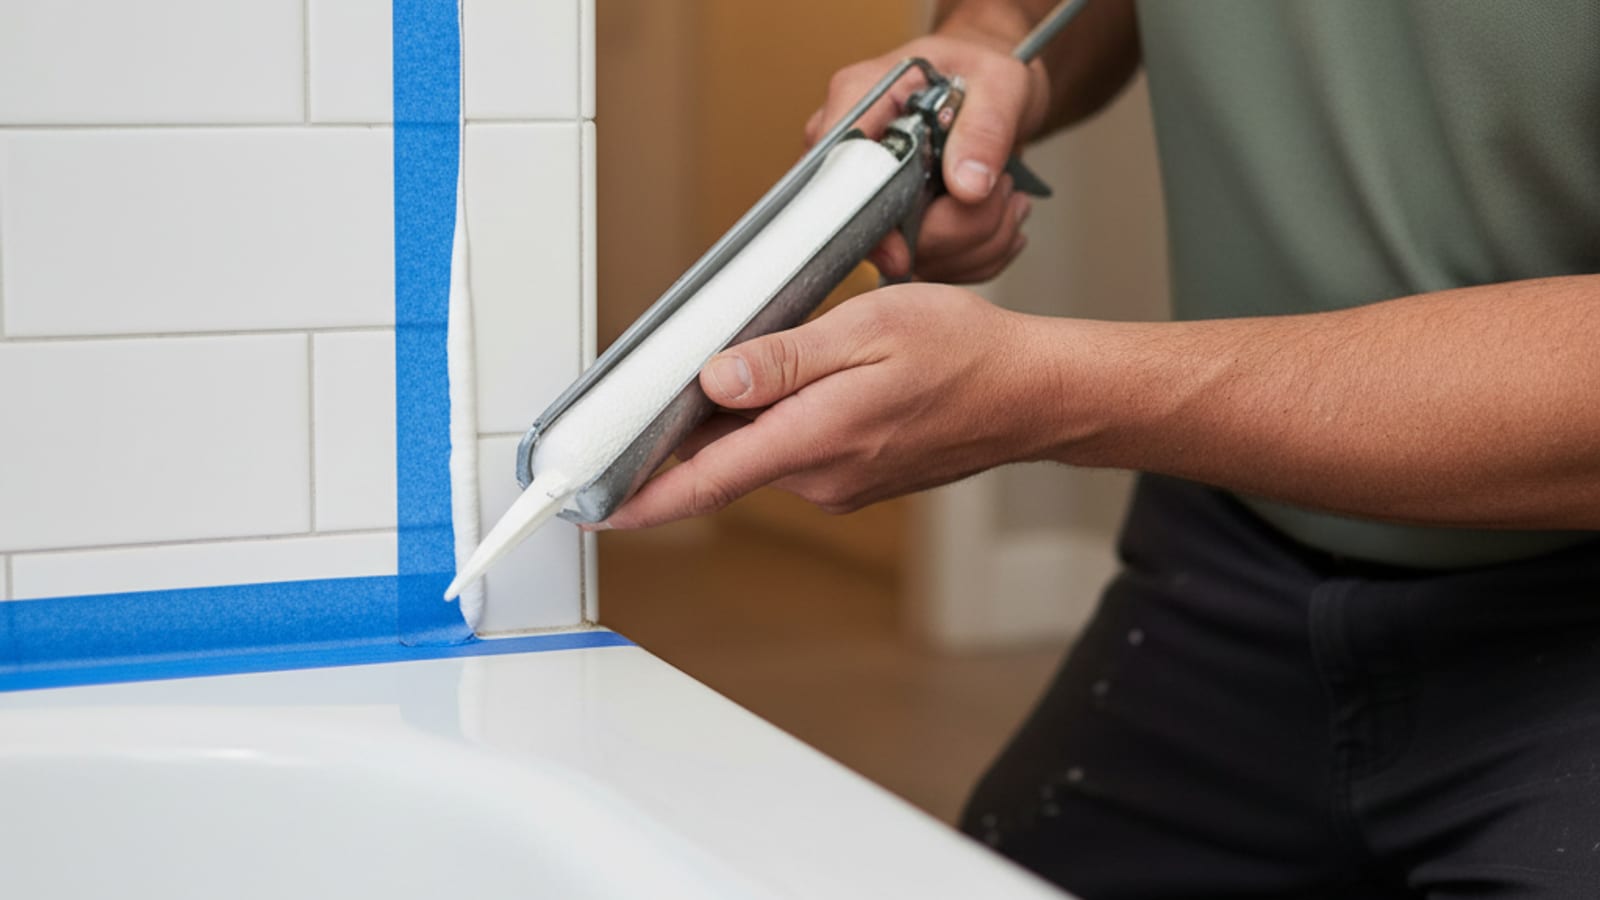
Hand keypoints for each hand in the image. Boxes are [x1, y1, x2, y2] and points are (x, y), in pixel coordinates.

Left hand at [602, 284, 1058, 528]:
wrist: (1030, 395)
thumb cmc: (963, 356)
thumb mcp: (868, 330)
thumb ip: (785, 359)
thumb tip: (715, 379)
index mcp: (815, 439)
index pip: (705, 481)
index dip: (640, 498)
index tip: (592, 507)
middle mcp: (820, 477)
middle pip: (723, 459)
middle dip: (686, 429)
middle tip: (666, 382)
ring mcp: (838, 483)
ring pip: (758, 451)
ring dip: (739, 417)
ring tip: (761, 358)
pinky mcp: (853, 478)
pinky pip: (792, 451)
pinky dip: (776, 422)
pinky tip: (802, 382)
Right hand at [805, 33, 1050, 283]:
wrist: (991, 93)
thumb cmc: (983, 75)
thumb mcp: (1000, 84)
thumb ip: (985, 128)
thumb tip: (966, 185)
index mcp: (859, 101)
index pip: (838, 176)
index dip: (869, 223)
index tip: (904, 250)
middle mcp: (853, 153)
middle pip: (880, 231)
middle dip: (954, 227)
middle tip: (998, 189)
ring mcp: (870, 196)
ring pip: (915, 258)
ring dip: (976, 241)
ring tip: (1003, 193)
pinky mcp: (897, 229)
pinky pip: (935, 267)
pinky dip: (978, 253)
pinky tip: (996, 216)